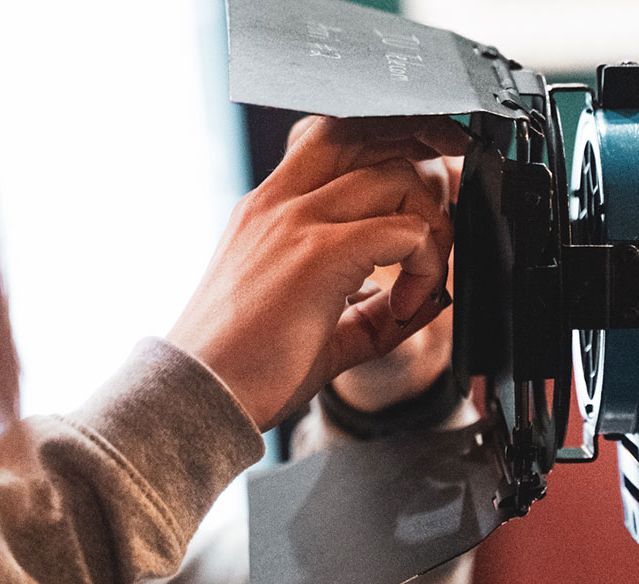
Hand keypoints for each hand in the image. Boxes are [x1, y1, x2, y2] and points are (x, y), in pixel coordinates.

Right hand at [167, 116, 468, 429]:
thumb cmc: (244, 371)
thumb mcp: (315, 325)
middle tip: (439, 218)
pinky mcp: (319, 255)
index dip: (393, 146)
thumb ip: (371, 308)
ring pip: (399, 175)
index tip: (426, 190)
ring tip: (421, 278)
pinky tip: (405, 308)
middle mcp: (280, 201)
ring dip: (432, 223)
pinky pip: (406, 231)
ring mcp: (297, 221)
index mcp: (269, 208)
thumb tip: (431, 298)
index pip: (336, 134)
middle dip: (425, 156)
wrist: (199, 400)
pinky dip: (426, 266)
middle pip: (370, 129)